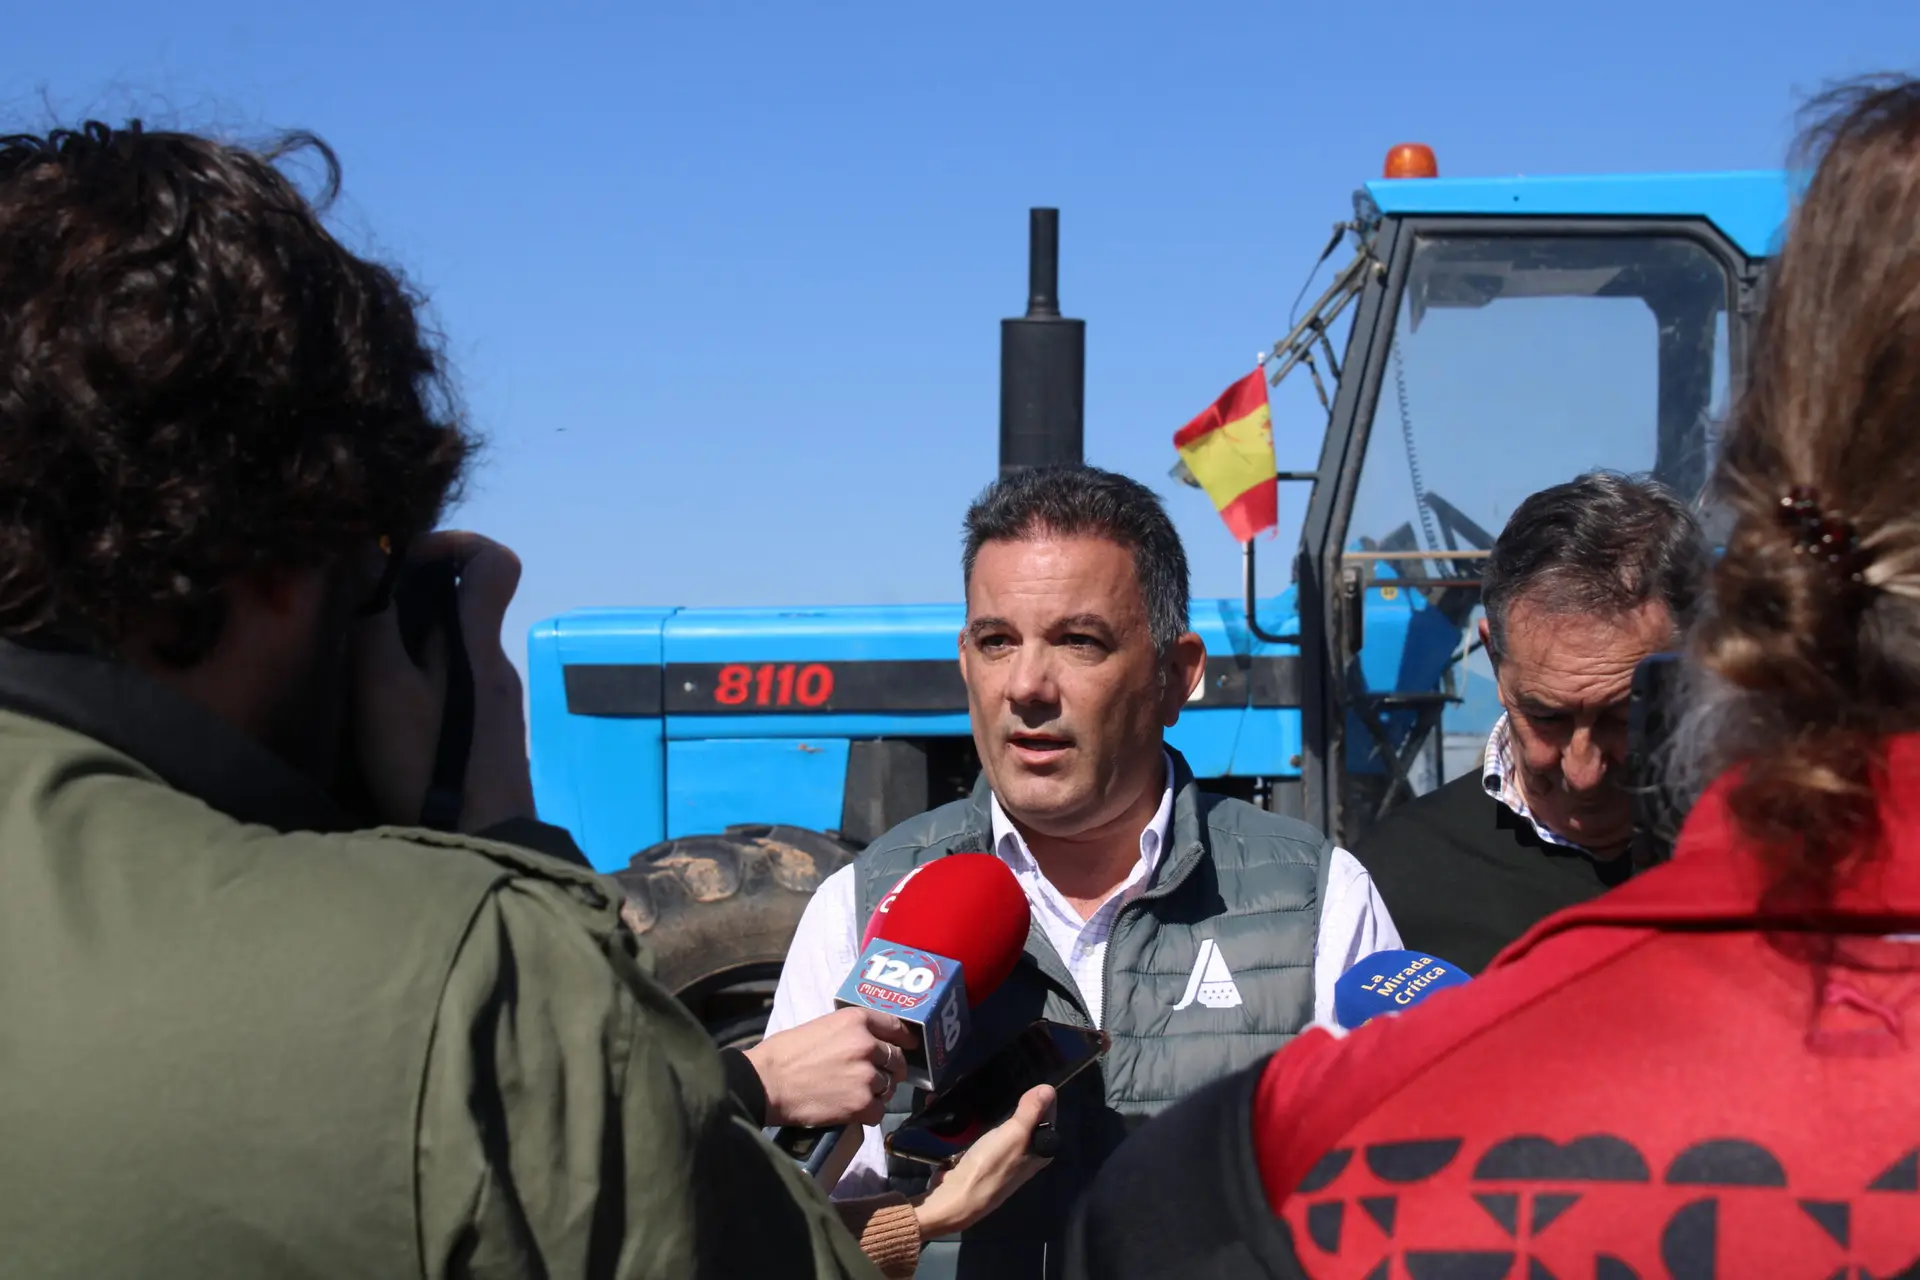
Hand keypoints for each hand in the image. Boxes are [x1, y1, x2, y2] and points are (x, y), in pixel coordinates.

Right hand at [350, 531, 535, 832]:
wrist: (481, 841)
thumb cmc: (430, 764)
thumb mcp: (384, 690)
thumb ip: (376, 622)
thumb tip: (371, 556)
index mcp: (479, 641)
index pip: (498, 562)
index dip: (455, 546)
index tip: (406, 565)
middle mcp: (497, 662)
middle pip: (467, 604)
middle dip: (415, 602)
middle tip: (365, 627)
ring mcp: (500, 700)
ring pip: (457, 648)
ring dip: (414, 648)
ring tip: (367, 677)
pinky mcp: (492, 733)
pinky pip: (458, 684)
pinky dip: (425, 684)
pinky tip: (392, 717)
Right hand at [744, 1008, 916, 1127]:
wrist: (766, 1083)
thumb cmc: (786, 1053)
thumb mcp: (821, 1026)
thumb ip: (851, 1032)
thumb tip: (872, 1042)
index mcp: (856, 1020)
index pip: (896, 1026)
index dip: (903, 1039)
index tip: (907, 1046)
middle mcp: (867, 1045)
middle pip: (896, 1060)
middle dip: (889, 1070)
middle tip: (873, 1078)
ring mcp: (867, 1076)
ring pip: (888, 1087)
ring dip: (876, 1093)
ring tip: (853, 1094)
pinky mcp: (861, 1104)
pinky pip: (879, 1112)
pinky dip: (868, 1114)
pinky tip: (850, 1111)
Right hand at [913, 1084, 1055, 1238]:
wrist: (956, 1197)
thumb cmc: (989, 1166)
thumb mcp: (1013, 1136)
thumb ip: (1030, 1112)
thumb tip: (1048, 1089)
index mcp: (1041, 1152)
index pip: (1049, 1117)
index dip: (1042, 1097)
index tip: (1030, 1075)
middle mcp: (1028, 1156)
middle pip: (1030, 1121)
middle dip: (1022, 1100)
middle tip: (1011, 1076)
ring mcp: (1007, 1158)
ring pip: (1011, 1126)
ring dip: (1004, 1110)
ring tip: (996, 1088)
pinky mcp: (987, 1159)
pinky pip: (993, 1133)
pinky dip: (989, 1121)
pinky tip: (981, 1110)